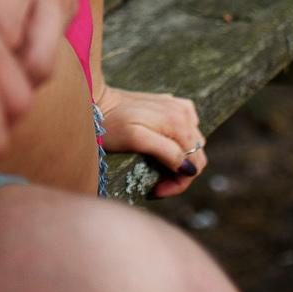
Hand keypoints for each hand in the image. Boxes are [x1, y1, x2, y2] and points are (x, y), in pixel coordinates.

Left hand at [95, 81, 205, 198]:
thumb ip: (165, 151)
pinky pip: (188, 128)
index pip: (195, 164)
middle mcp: (184, 113)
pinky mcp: (172, 104)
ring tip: (157, 168)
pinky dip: (180, 142)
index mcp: (178, 123)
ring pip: (194, 144)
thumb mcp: (136, 140)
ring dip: (180, 160)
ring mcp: (179, 107)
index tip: (155, 189)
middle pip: (197, 155)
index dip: (178, 183)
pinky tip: (163, 147)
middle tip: (156, 184)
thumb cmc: (111, 125)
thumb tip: (189, 167)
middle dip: (179, 175)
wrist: (95, 101)